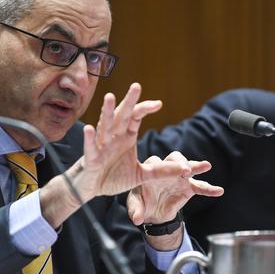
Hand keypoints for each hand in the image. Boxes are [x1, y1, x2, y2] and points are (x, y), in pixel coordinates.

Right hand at [70, 83, 186, 201]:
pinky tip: (89, 129)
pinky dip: (90, 138)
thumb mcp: (141, 175)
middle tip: (136, 86)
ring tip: (110, 97)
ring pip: (105, 125)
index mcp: (126, 137)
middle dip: (129, 101)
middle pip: (123, 115)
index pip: (136, 117)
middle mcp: (114, 136)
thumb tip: (185, 169)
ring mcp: (102, 145)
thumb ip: (161, 171)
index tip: (158, 104)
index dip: (145, 108)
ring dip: (107, 112)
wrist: (93, 188)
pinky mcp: (91, 158)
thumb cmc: (114, 176)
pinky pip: (90, 147)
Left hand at [127, 151, 223, 224]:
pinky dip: (209, 189)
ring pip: (189, 168)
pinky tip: (219, 191)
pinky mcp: (188, 187)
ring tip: (206, 166)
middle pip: (175, 159)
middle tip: (186, 169)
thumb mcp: (136, 206)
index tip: (169, 170)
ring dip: (197, 166)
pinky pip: (200, 186)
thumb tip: (137, 219)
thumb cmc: (142, 202)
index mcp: (151, 170)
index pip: (156, 162)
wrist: (154, 212)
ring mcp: (179, 177)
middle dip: (181, 162)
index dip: (164, 166)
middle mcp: (167, 170)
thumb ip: (136, 210)